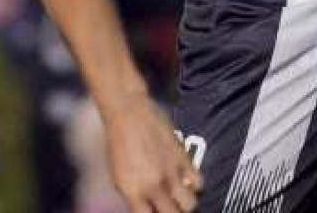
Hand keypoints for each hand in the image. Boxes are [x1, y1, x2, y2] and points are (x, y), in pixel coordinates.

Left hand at [102, 98, 201, 212]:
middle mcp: (153, 186)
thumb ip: (134, 196)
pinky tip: (188, 181)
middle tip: (172, 209)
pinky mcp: (183, 157)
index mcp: (133, 192)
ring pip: (190, 204)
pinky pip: (198, 182)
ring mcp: (171, 172)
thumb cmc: (118, 144)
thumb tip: (146, 208)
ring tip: (182, 199)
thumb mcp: (119, 177)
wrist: (128, 114)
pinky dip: (195, 185)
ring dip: (187, 204)